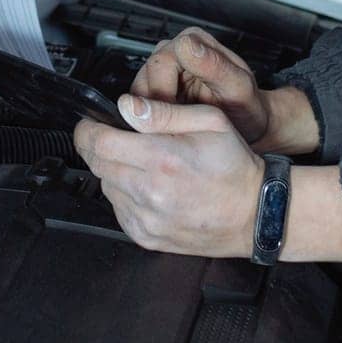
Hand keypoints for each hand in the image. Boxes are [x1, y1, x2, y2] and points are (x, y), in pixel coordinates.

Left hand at [74, 95, 263, 256]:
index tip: (91, 123)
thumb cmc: (234, 167)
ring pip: (105, 187)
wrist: (253, 214)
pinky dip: (125, 195)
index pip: (99, 142)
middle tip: (117, 137)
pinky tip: (149, 187)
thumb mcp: (210, 121)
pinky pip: (118, 210)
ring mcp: (145, 219)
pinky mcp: (145, 237)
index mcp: (162, 159)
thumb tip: (126, 106)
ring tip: (143, 163)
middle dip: (99, 146)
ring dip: (114, 171)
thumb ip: (163, 112)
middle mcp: (149, 193)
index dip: (88, 129)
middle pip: (97, 165)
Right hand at [132, 27, 273, 144]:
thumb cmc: (247, 106)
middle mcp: (176, 49)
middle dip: (157, 107)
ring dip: (152, 114)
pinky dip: (151, 119)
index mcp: (195, 40)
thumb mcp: (238, 87)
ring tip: (175, 129)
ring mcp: (164, 69)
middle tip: (176, 127)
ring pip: (139, 92)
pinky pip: (140, 104)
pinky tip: (170, 129)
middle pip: (146, 77)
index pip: (161, 62)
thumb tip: (188, 44)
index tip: (179, 114)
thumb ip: (214, 65)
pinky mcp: (156, 88)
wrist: (249, 125)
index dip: (165, 92)